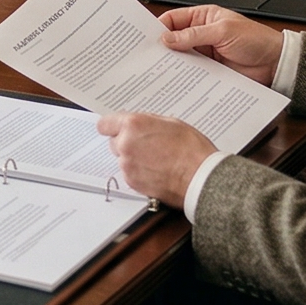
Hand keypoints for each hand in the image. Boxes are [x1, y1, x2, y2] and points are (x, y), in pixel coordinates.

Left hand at [98, 112, 217, 210]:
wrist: (200, 178)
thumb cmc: (191, 150)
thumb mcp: (171, 123)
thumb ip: (148, 122)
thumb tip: (139, 124)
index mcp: (133, 125)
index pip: (105, 124)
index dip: (111, 126)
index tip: (115, 129)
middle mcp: (125, 144)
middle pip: (114, 142)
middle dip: (126, 142)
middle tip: (147, 145)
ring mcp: (127, 165)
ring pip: (122, 159)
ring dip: (133, 158)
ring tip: (156, 159)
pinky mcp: (132, 182)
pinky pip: (129, 173)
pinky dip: (138, 172)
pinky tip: (156, 170)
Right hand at [157, 5, 283, 84]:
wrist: (275, 64)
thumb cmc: (256, 40)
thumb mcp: (223, 31)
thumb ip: (194, 35)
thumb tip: (168, 38)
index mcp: (204, 17)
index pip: (173, 19)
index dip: (159, 27)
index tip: (146, 39)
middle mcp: (201, 34)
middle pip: (174, 39)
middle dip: (162, 47)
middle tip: (148, 56)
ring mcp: (205, 53)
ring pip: (181, 57)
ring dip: (173, 63)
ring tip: (159, 70)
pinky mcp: (210, 71)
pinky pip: (192, 72)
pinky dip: (184, 75)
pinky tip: (176, 80)